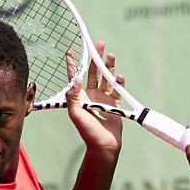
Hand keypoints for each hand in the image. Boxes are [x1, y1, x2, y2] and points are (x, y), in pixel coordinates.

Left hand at [63, 40, 124, 157]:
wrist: (104, 145)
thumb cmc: (87, 132)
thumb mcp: (76, 114)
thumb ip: (73, 97)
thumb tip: (73, 80)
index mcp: (80, 97)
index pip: (75, 76)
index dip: (73, 64)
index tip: (70, 51)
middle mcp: (91, 95)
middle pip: (92, 72)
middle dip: (95, 58)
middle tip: (99, 44)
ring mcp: (103, 98)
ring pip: (106, 77)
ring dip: (108, 66)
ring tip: (111, 55)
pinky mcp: (114, 103)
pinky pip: (117, 88)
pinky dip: (118, 81)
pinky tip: (119, 76)